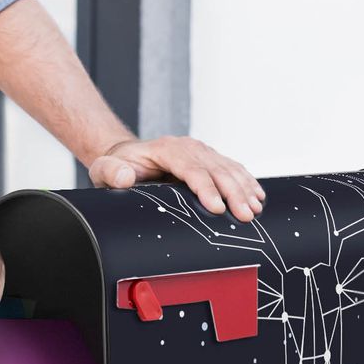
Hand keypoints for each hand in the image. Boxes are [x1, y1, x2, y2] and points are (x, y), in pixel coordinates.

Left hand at [88, 135, 265, 220]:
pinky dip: (247, 182)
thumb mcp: (105, 170)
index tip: (216, 208)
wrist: (127, 157)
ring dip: (244, 189)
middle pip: (216, 169)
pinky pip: (233, 169)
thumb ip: (111, 173)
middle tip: (245, 216)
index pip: (190, 167)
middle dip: (233, 193)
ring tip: (255, 210)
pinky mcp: (209, 160)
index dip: (205, 188)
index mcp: (166, 149)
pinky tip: (258, 197)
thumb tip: (124, 176)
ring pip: (228, 168)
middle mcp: (188, 147)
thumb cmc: (117, 167)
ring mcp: (201, 152)